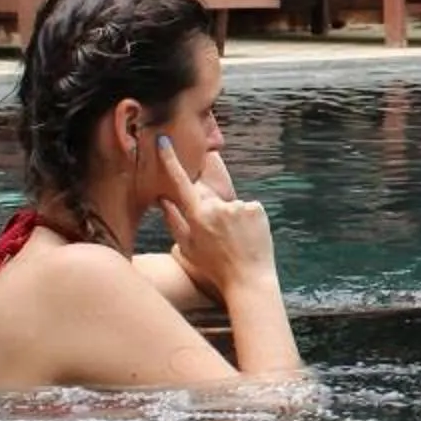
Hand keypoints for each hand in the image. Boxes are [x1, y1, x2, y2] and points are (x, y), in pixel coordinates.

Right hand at [157, 134, 275, 299]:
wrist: (249, 280)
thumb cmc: (214, 268)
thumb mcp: (187, 248)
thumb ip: (174, 221)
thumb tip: (163, 199)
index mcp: (197, 216)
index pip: (180, 183)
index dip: (171, 160)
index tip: (164, 140)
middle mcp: (217, 207)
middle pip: (210, 199)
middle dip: (212, 213)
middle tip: (220, 239)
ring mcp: (239, 207)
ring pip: (231, 205)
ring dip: (232, 218)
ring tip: (235, 241)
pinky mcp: (257, 209)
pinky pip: (248, 209)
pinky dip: (248, 220)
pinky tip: (248, 238)